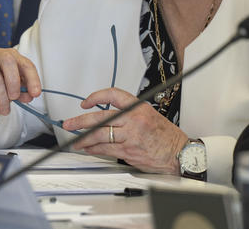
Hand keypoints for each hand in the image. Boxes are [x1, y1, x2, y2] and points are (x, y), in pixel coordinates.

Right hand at [0, 47, 41, 123]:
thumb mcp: (13, 86)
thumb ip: (23, 90)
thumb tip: (29, 96)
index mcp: (12, 56)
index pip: (26, 64)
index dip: (33, 79)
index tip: (35, 93)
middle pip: (8, 62)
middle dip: (14, 82)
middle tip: (15, 97)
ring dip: (2, 99)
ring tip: (5, 110)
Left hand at [61, 87, 188, 174]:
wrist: (179, 153)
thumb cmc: (166, 136)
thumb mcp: (149, 115)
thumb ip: (129, 114)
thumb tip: (107, 117)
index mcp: (138, 107)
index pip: (112, 95)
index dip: (96, 97)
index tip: (86, 102)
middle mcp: (134, 119)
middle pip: (101, 117)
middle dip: (80, 121)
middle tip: (69, 123)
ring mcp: (130, 136)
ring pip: (100, 135)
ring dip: (84, 138)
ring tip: (75, 140)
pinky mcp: (128, 151)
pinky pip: (106, 149)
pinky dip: (94, 149)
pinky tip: (88, 148)